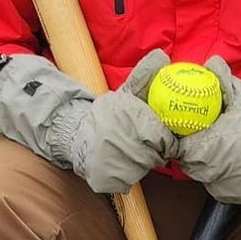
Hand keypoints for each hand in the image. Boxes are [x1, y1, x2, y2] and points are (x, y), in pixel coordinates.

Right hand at [0, 49, 176, 193]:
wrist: (76, 134)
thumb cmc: (107, 115)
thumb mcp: (125, 94)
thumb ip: (144, 78)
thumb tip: (161, 56)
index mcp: (130, 120)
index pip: (161, 136)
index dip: (164, 138)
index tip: (159, 135)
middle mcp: (123, 143)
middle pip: (154, 155)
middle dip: (153, 150)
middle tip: (144, 145)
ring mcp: (114, 165)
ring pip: (142, 170)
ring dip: (140, 163)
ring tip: (127, 152)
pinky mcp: (106, 182)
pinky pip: (127, 183)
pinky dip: (125, 176)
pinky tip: (117, 165)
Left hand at [176, 57, 240, 204]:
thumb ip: (222, 79)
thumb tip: (208, 63)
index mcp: (214, 146)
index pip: (183, 148)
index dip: (181, 139)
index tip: (184, 128)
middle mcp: (218, 171)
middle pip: (191, 165)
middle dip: (190, 152)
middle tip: (195, 138)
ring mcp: (229, 187)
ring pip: (205, 177)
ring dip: (205, 165)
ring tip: (210, 149)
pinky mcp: (238, 198)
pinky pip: (220, 186)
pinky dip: (220, 177)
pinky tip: (226, 163)